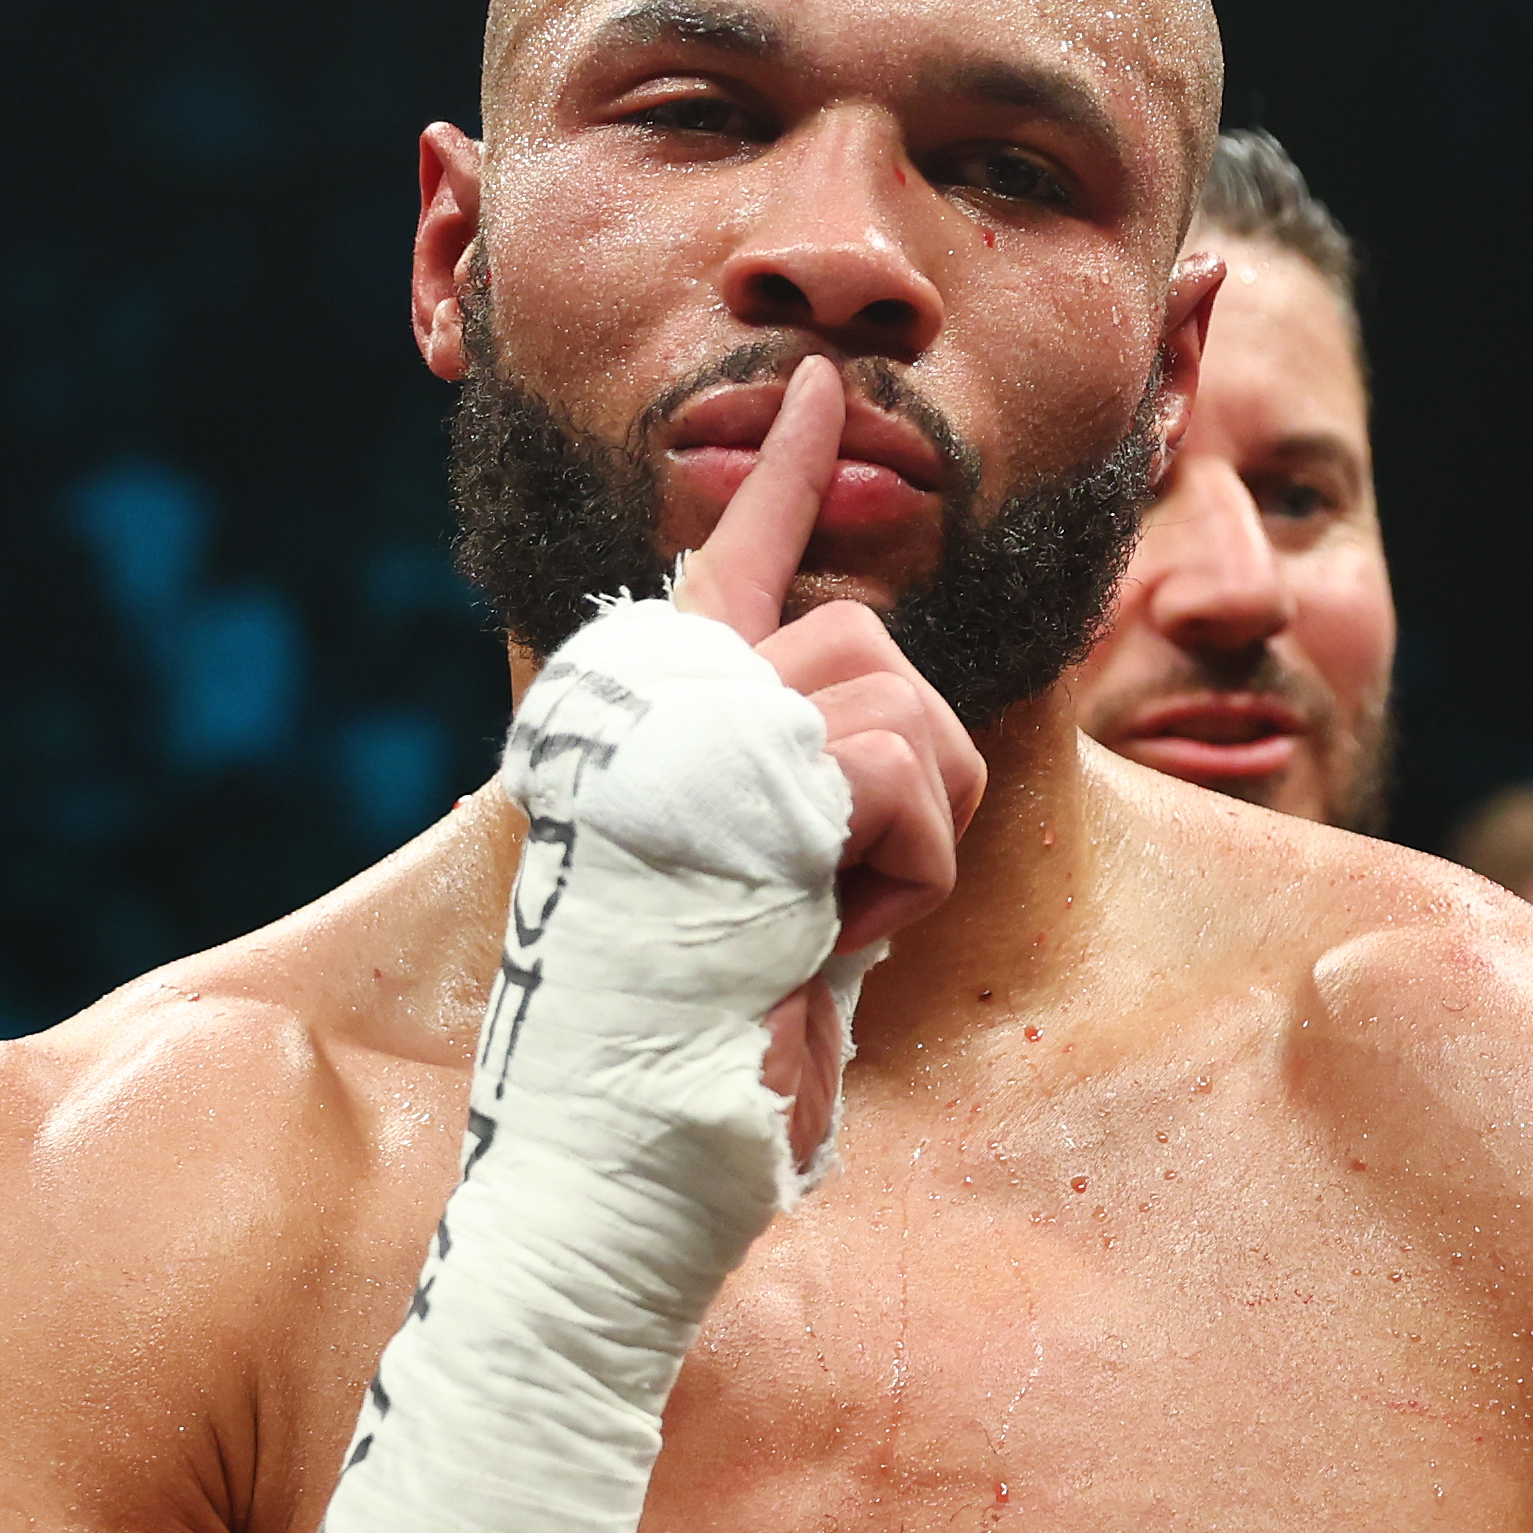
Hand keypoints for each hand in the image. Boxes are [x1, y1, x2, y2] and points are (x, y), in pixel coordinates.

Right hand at [670, 364, 989, 1162]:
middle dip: (909, 769)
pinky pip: (900, 777)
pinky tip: (825, 934)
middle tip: (846, 893)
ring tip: (823, 921)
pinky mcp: (741, 768)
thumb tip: (882, 755)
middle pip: (869, 640)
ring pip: (900, 704)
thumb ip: (806, 812)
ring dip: (908, 835)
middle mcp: (662, 703)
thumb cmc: (695, 1055)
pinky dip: (902, 877)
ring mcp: (695, 726)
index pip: (735, 567)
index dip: (788, 478)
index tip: (824, 391)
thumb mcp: (765, 907)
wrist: (623, 1141)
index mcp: (659, 723)